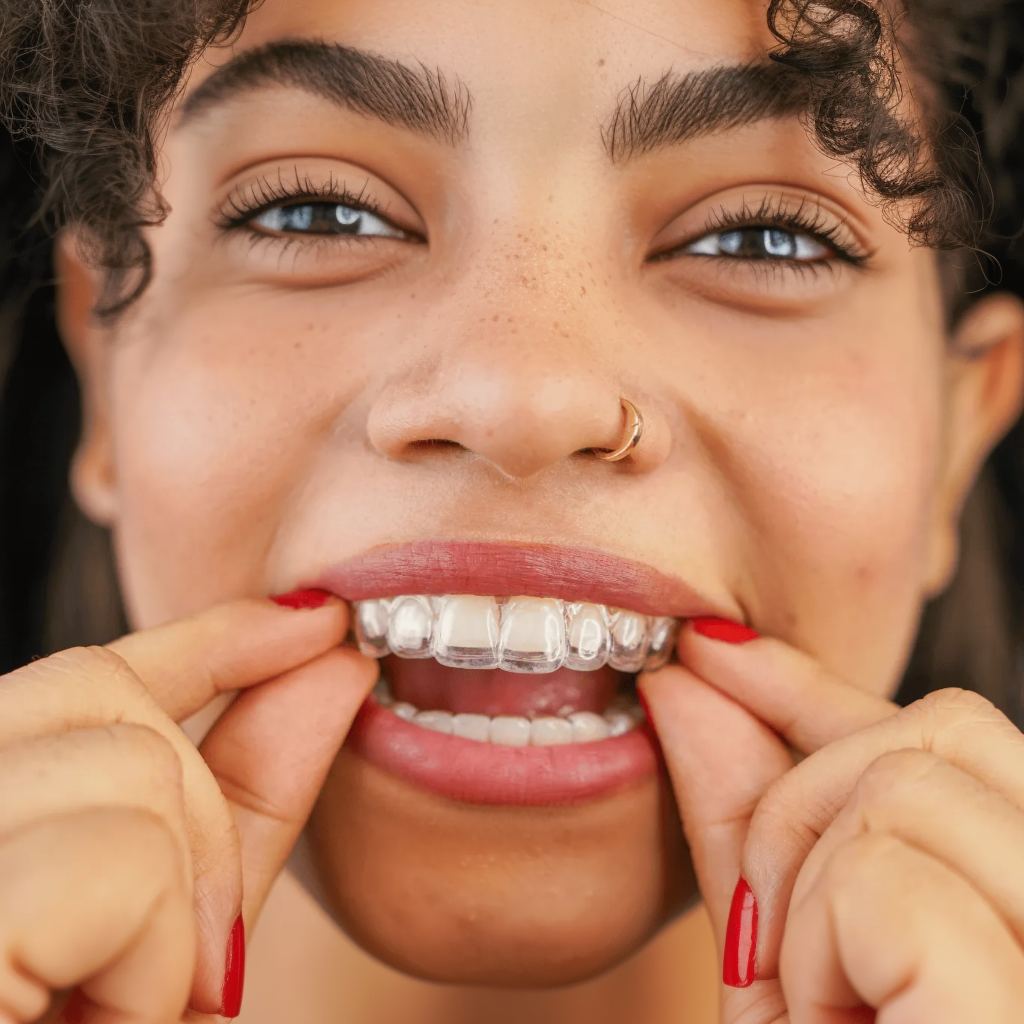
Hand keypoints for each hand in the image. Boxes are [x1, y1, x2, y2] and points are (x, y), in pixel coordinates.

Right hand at [0, 596, 376, 1023]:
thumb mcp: (162, 943)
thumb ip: (233, 801)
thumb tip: (328, 658)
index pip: (84, 677)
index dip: (210, 634)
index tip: (312, 618)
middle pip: (107, 705)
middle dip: (192, 817)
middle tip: (167, 970)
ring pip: (127, 770)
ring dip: (168, 910)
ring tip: (104, 1016)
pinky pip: (114, 859)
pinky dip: (148, 953)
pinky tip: (92, 1023)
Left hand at [640, 622, 1023, 1022]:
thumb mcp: (782, 953)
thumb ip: (752, 823)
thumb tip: (691, 678)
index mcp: (1020, 896)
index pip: (947, 731)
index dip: (820, 682)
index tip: (714, 650)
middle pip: (946, 725)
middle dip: (809, 798)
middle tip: (772, 926)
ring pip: (907, 785)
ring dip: (809, 896)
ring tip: (815, 999)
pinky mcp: (1009, 1006)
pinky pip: (885, 872)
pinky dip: (817, 948)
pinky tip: (830, 1018)